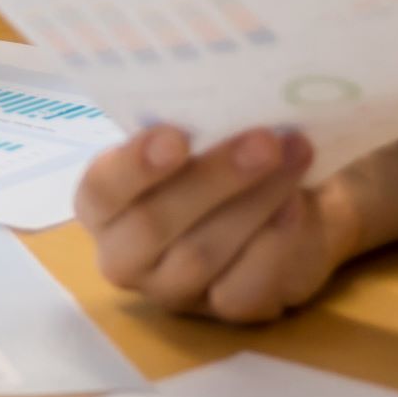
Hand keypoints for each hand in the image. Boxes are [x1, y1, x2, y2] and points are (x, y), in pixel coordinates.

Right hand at [78, 127, 397, 323]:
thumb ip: (189, 121)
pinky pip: (244, 288)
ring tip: (294, 154)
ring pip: (202, 255)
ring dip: (252, 201)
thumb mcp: (202, 132)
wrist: (296, 198)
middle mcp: (128, 256)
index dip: (134, 167)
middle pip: (153, 227)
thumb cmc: (228, 151)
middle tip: (262, 138)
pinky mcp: (228, 311)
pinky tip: (296, 206)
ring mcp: (177, 291)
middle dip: (210, 180)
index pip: (101, 192)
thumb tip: (215, 85)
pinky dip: (272, 243)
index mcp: (105, 205)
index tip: (174, 135)